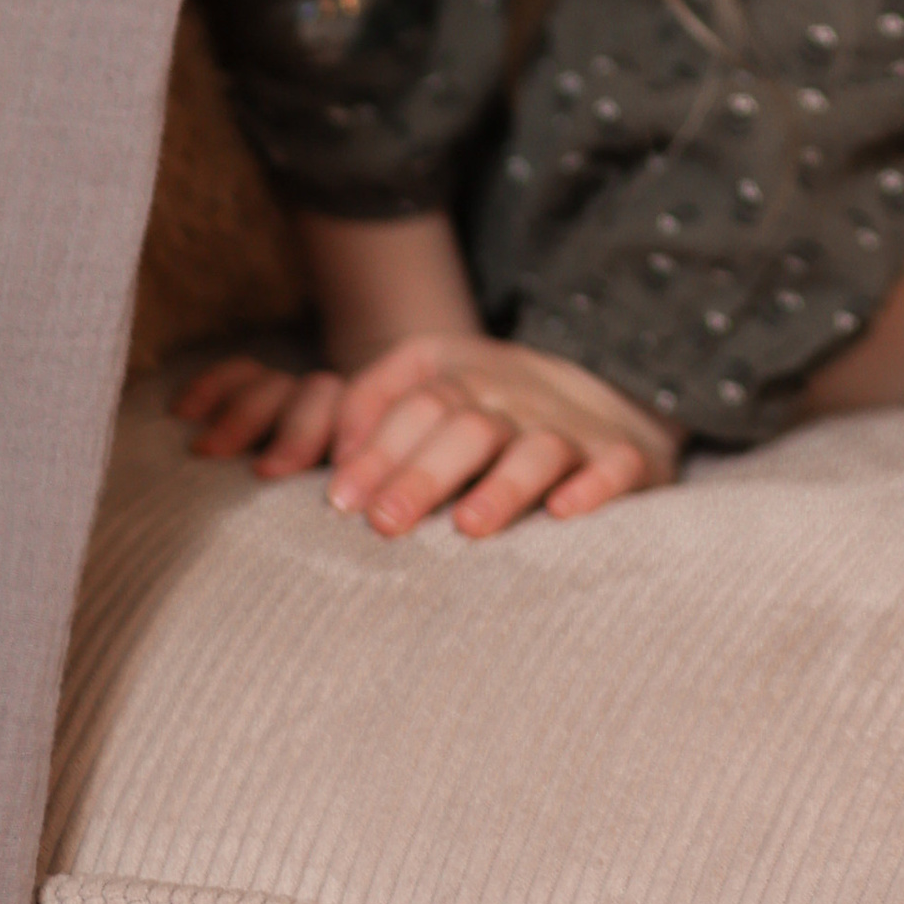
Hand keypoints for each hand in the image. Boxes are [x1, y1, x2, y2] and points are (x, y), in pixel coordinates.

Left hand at [179, 334, 678, 535]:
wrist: (612, 396)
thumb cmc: (494, 412)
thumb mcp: (431, 385)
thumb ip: (363, 407)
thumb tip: (278, 461)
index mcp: (463, 375)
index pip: (413, 399)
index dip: (375, 447)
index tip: (339, 499)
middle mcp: (514, 396)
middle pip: (463, 422)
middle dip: (421, 472)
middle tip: (382, 524)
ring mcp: (570, 426)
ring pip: (534, 446)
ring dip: (501, 485)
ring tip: (468, 528)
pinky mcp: (625, 456)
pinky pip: (614, 466)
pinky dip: (594, 487)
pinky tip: (566, 513)